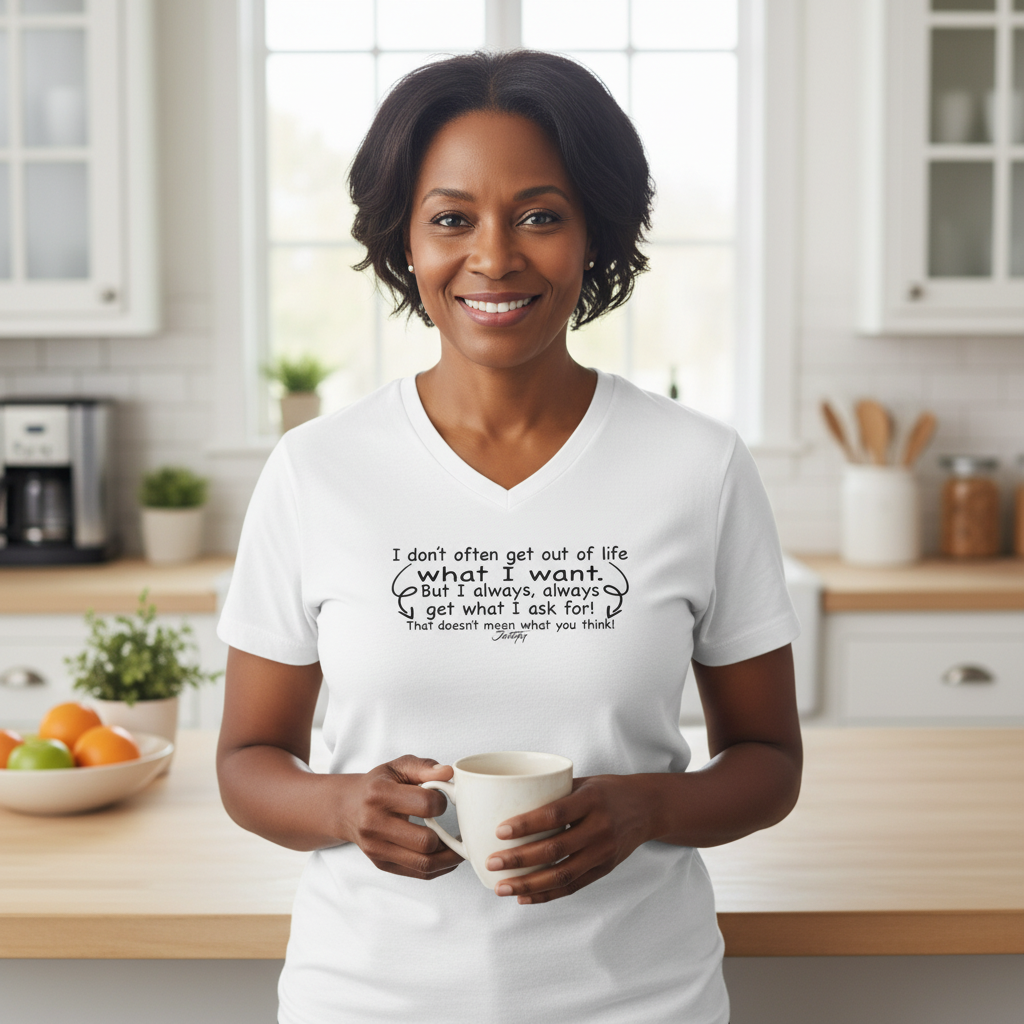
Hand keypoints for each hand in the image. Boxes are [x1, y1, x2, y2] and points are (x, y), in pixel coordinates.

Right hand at [343, 755, 463, 879]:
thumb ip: (424, 767)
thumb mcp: (398, 767)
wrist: (348, 808)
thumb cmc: (378, 785)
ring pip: (424, 864)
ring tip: (460, 847)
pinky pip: (419, 874)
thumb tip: (448, 773)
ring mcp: (376, 848)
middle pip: (425, 841)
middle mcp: (374, 824)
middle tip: (456, 828)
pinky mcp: (381, 864)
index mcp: (379, 794)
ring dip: (449, 858)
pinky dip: (440, 868)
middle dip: (448, 836)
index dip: (442, 801)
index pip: (425, 805)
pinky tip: (447, 855)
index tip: (441, 800)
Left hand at [485, 774, 657, 903]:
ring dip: (528, 885)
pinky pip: (572, 887)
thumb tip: (508, 799)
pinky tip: (524, 898)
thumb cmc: (607, 790)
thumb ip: (553, 793)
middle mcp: (599, 828)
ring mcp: (603, 852)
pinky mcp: (604, 869)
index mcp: (591, 800)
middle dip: (519, 859)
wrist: (648, 808)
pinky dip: (546, 895)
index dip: (526, 824)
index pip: (555, 814)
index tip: (499, 831)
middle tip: (492, 862)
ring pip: (562, 875)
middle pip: (554, 849)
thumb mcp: (584, 782)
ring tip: (502, 887)